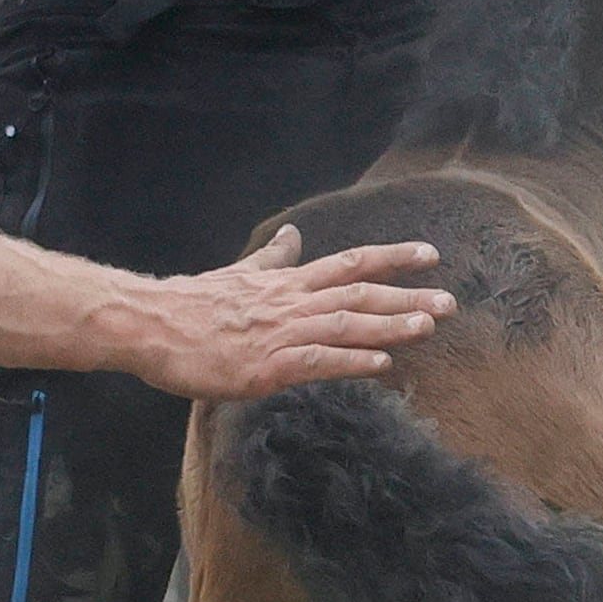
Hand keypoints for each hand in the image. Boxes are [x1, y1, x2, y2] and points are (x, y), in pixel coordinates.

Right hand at [133, 226, 452, 403]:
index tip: (430, 254)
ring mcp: (281, 333)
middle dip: (408, 295)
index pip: (349, 262)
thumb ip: (272, 260)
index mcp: (286, 282)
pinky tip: (382, 364)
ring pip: (346, 323)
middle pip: (359, 292)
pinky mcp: (267, 365)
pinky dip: (353, 360)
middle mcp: (291, 302)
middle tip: (451, 301)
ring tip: (428, 325)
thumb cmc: (191, 304)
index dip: (392, 257)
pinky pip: (318, 361)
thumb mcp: (239, 274)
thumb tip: (293, 236)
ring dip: (390, 324)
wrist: (151, 324)